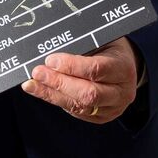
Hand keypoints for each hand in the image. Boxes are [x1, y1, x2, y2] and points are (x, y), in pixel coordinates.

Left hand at [20, 37, 139, 123]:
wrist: (126, 66)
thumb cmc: (109, 48)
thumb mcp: (102, 40)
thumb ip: (82, 46)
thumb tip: (52, 52)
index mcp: (123, 68)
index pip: (97, 70)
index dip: (72, 66)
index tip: (51, 60)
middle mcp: (122, 92)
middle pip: (88, 94)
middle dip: (59, 83)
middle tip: (37, 72)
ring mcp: (113, 108)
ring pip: (79, 106)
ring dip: (52, 94)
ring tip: (32, 84)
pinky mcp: (101, 117)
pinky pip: (76, 112)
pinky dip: (57, 101)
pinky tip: (42, 91)